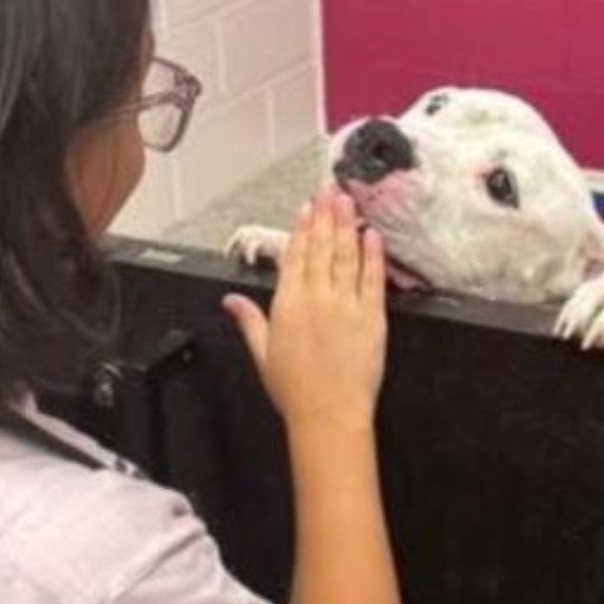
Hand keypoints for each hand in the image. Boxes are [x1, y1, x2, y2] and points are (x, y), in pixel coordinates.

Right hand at [224, 190, 388, 437]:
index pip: (295, 256)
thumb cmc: (295, 391)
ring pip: (346, 255)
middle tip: (329, 189)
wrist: (329, 414)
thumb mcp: (263, 354)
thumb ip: (249, 321)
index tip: (306, 207)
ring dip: (347, 225)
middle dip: (325, 215)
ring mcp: (347, 305)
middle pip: (321, 247)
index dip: (301, 228)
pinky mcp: (372, 317)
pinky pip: (373, 278)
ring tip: (347, 201)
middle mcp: (317, 298)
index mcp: (288, 305)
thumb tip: (230, 300)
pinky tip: (372, 235)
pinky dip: (373, 254)